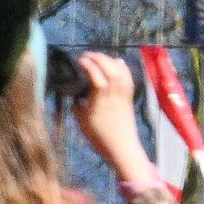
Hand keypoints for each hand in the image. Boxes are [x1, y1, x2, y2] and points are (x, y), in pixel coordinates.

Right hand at [67, 49, 151, 173]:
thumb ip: (77, 106)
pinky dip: (123, 68)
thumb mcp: (82, 122)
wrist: (122, 147)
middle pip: (110, 70)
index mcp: (100, 102)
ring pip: (120, 72)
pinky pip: (128, 78)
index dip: (89, 65)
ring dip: (110, 61)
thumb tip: (74, 96)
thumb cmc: (99, 138)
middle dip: (99, 58)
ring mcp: (123, 96)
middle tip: (87, 55)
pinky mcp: (129, 98)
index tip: (79, 60)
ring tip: (99, 57)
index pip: (97, 77)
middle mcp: (113, 96)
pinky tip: (117, 62)